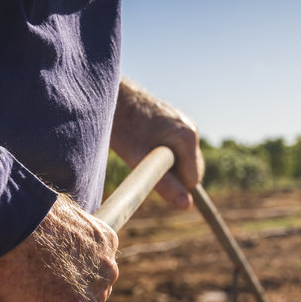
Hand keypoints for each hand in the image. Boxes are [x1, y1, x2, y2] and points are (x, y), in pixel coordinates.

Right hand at [0, 194, 118, 301]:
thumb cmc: (11, 210)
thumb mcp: (48, 215)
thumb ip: (58, 235)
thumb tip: (41, 250)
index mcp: (105, 240)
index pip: (86, 273)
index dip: (56, 279)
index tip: (30, 274)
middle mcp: (107, 269)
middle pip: (81, 299)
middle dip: (53, 300)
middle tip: (19, 291)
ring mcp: (93, 295)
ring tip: (9, 300)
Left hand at [110, 77, 204, 209]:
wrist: (108, 96)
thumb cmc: (121, 127)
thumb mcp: (141, 161)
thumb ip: (166, 184)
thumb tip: (187, 205)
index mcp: (188, 137)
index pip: (192, 180)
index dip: (171, 183)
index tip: (148, 170)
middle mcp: (191, 129)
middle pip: (190, 170)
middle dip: (171, 173)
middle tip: (144, 161)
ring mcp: (184, 123)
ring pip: (181, 159)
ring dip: (164, 163)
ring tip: (141, 148)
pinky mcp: (174, 121)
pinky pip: (174, 148)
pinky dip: (161, 151)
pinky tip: (142, 140)